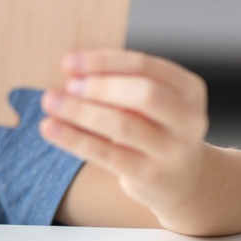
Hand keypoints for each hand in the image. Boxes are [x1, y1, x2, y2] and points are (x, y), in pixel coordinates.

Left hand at [39, 49, 208, 217]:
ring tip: (51, 102)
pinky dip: (75, 139)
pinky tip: (51, 128)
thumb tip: (70, 69)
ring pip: (124, 125)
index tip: (69, 61)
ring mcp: (173, 150)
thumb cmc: (153, 127)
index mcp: (189, 88)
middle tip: (68, 85)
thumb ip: (122, 83)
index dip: (105, 62)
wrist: (180, 180)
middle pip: (145, 94)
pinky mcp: (151, 176)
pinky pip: (108, 155)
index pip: (145, 66)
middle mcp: (189, 119)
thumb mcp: (150, 101)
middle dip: (101, 86)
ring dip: (82, 111)